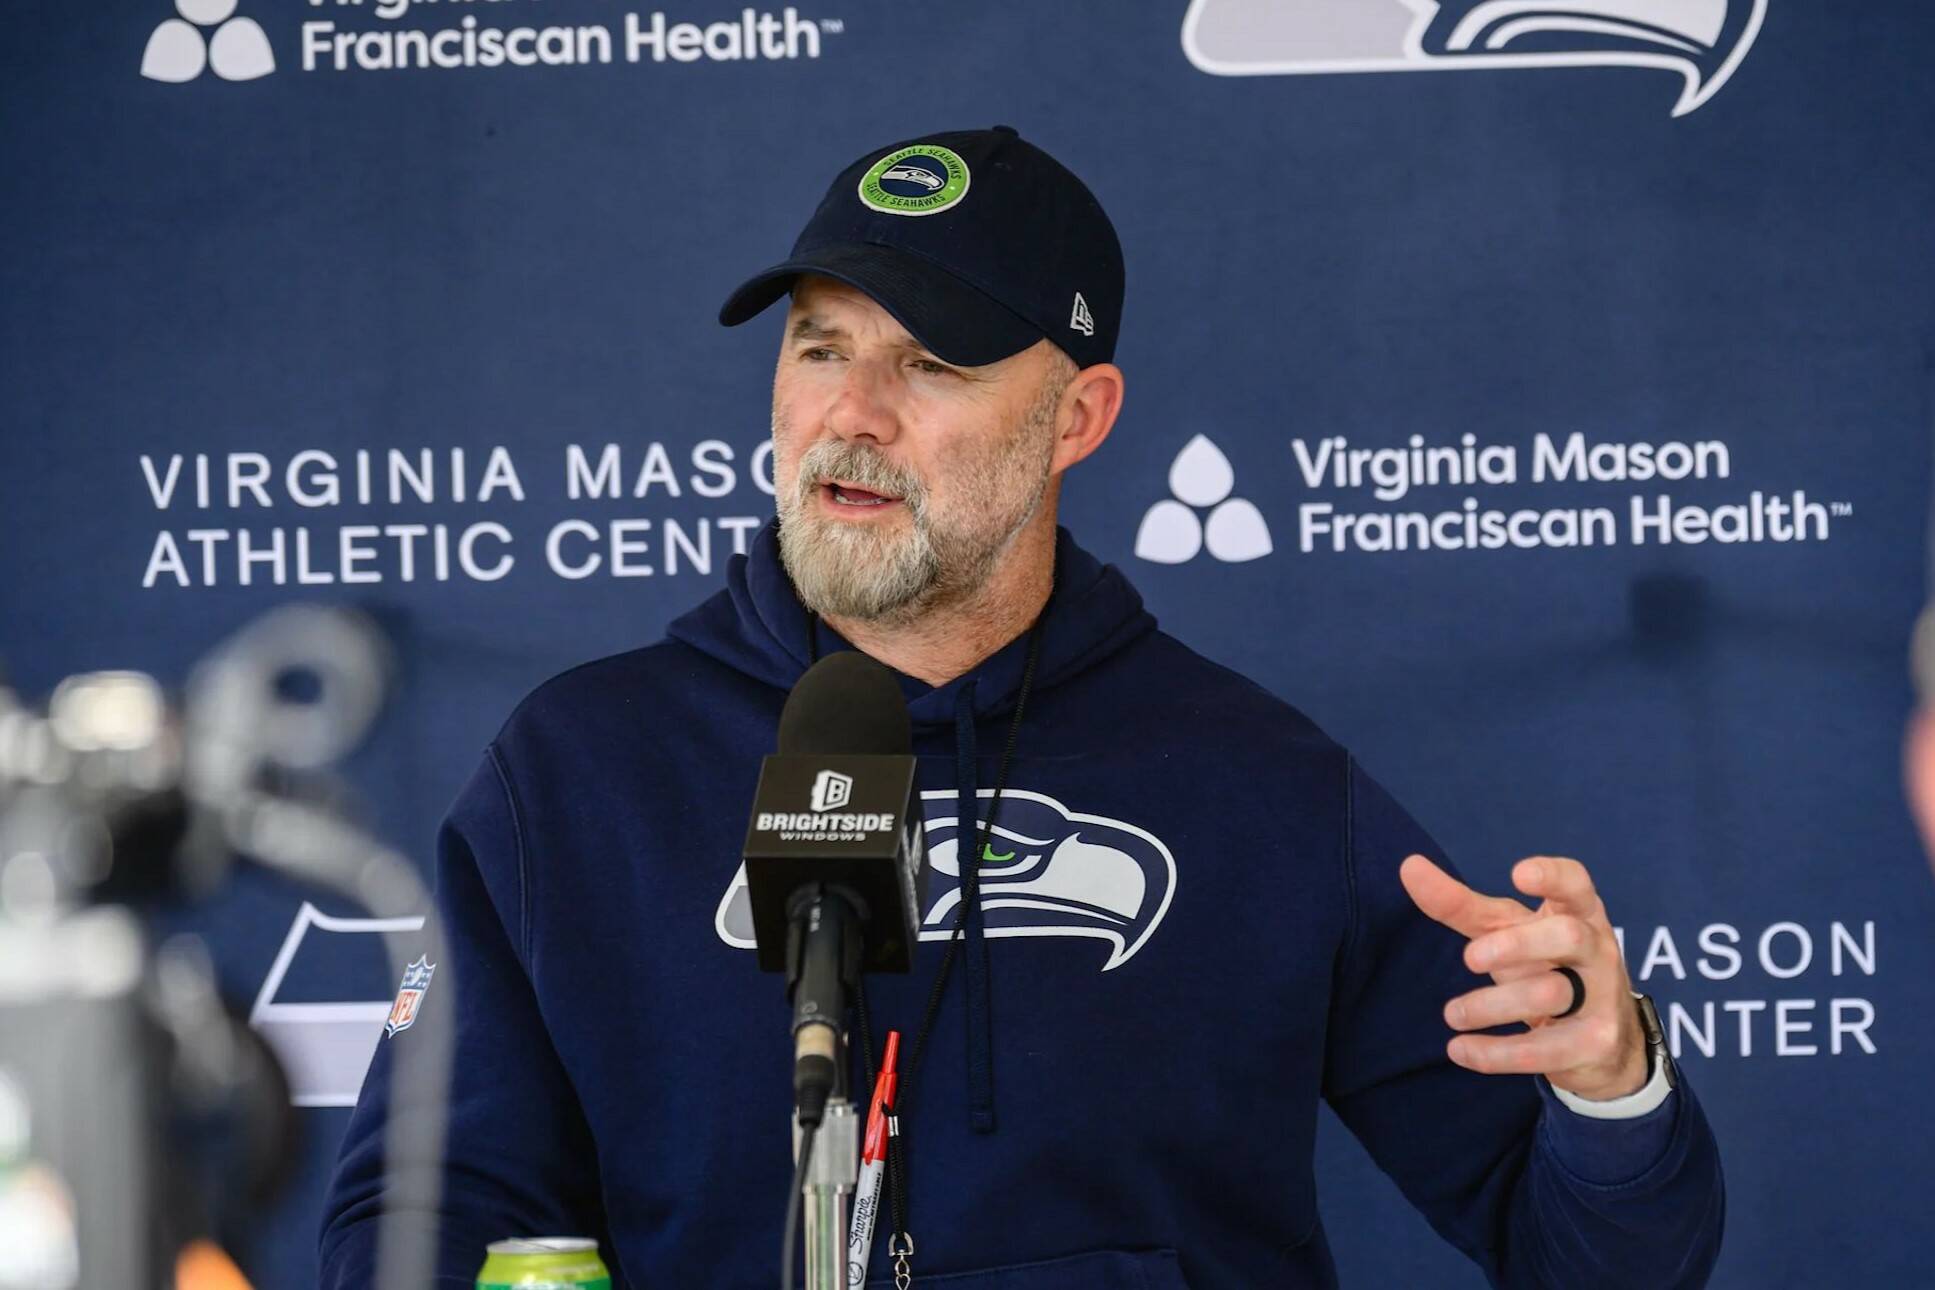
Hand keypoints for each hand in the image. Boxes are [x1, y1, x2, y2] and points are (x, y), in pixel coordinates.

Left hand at [1398, 853, 1647, 1100]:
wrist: (1601, 1042)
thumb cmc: (1544, 966)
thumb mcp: (1506, 932)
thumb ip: (1461, 904)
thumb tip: (1409, 866)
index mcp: (1578, 914)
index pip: (1576, 884)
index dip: (1552, 875)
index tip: (1517, 874)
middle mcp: (1597, 950)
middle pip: (1569, 935)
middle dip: (1518, 944)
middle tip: (1469, 958)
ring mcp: (1601, 998)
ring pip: (1551, 994)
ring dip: (1492, 1005)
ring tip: (1451, 1014)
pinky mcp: (1593, 1044)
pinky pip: (1543, 1051)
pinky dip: (1495, 1053)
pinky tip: (1460, 1050)